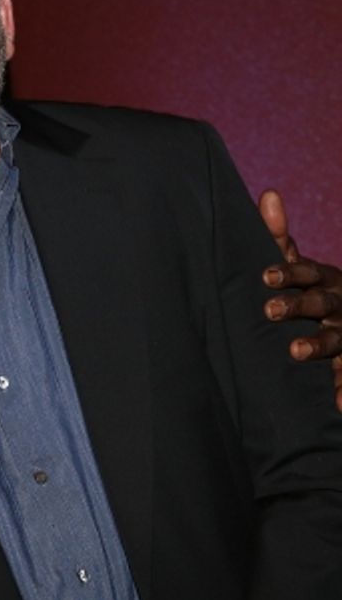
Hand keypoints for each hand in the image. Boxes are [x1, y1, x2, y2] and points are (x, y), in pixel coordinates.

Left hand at [259, 189, 341, 411]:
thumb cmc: (312, 287)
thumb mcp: (298, 263)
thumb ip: (279, 235)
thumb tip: (268, 194)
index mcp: (325, 278)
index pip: (307, 271)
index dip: (287, 271)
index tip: (265, 276)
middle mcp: (340, 303)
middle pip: (320, 302)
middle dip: (297, 306)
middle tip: (269, 311)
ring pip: (336, 338)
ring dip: (318, 344)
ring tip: (295, 352)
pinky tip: (338, 405)